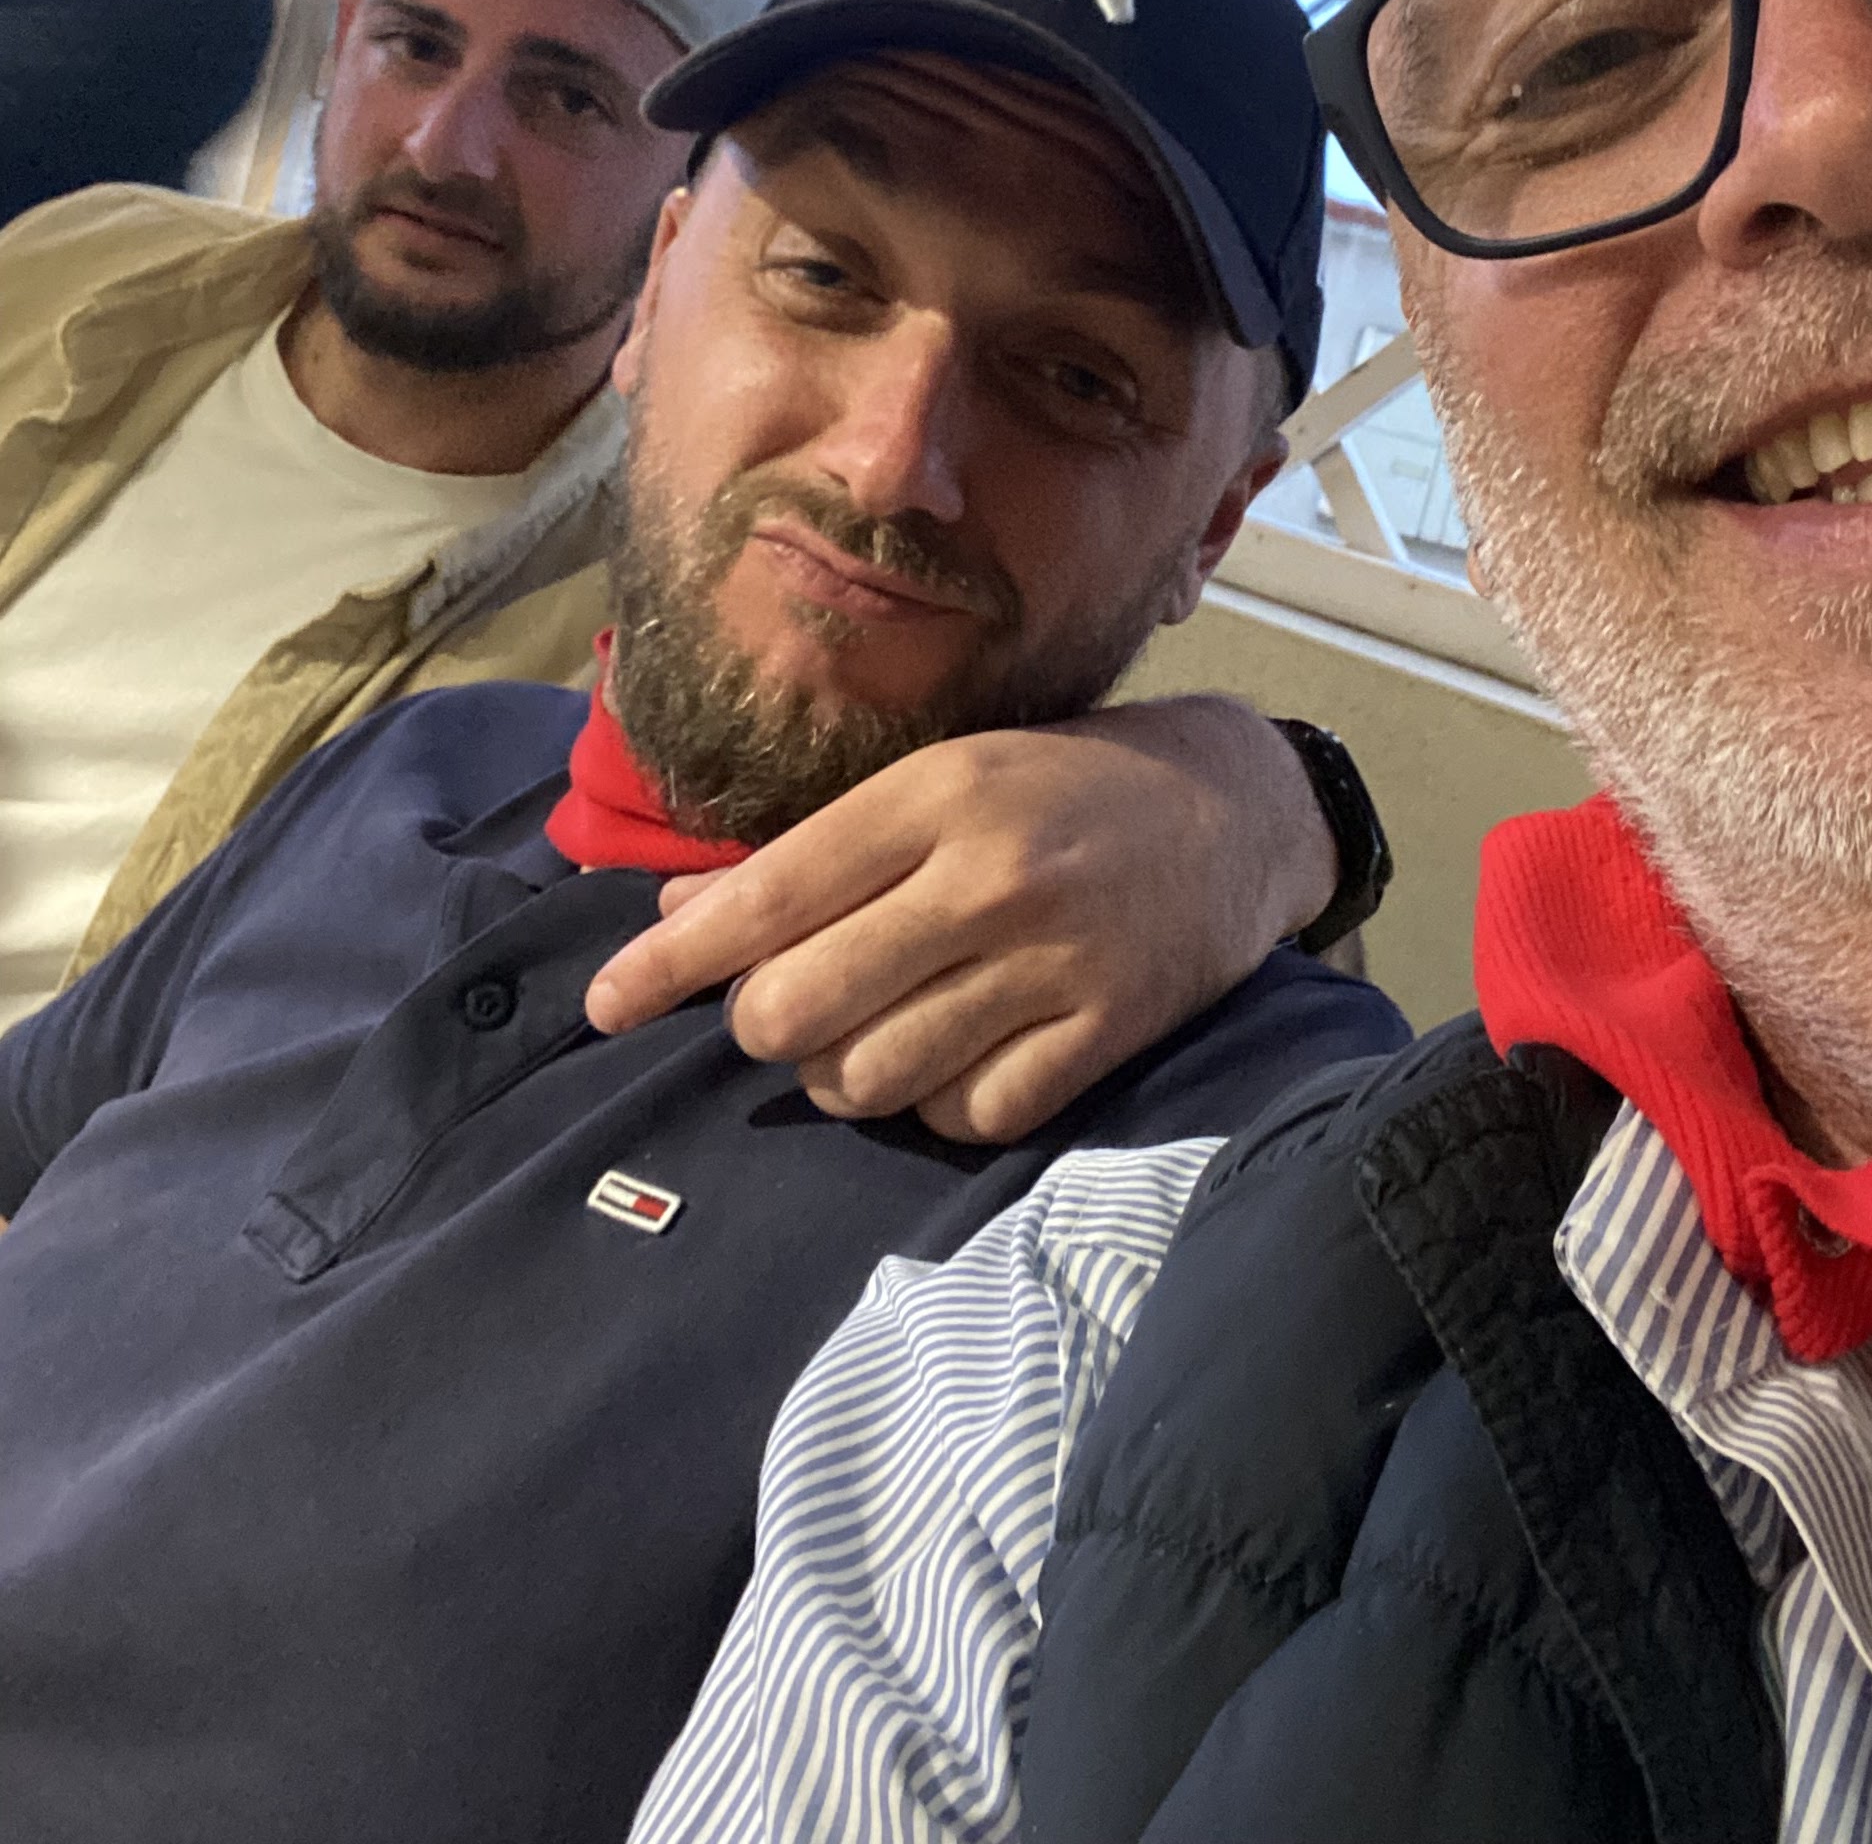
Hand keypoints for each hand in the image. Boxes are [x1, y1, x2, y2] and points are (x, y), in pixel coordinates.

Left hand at [583, 699, 1339, 1143]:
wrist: (1237, 807)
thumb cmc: (1063, 787)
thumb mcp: (941, 780)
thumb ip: (816, 852)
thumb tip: (679, 919)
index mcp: (935, 797)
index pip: (767, 896)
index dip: (668, 964)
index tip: (604, 1005)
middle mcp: (987, 879)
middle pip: (798, 1008)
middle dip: (768, 1024)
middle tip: (791, 1007)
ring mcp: (1053, 964)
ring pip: (871, 1079)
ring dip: (848, 1074)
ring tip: (876, 1033)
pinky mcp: (1107, 1035)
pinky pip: (968, 1119)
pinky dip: (939, 1108)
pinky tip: (956, 1060)